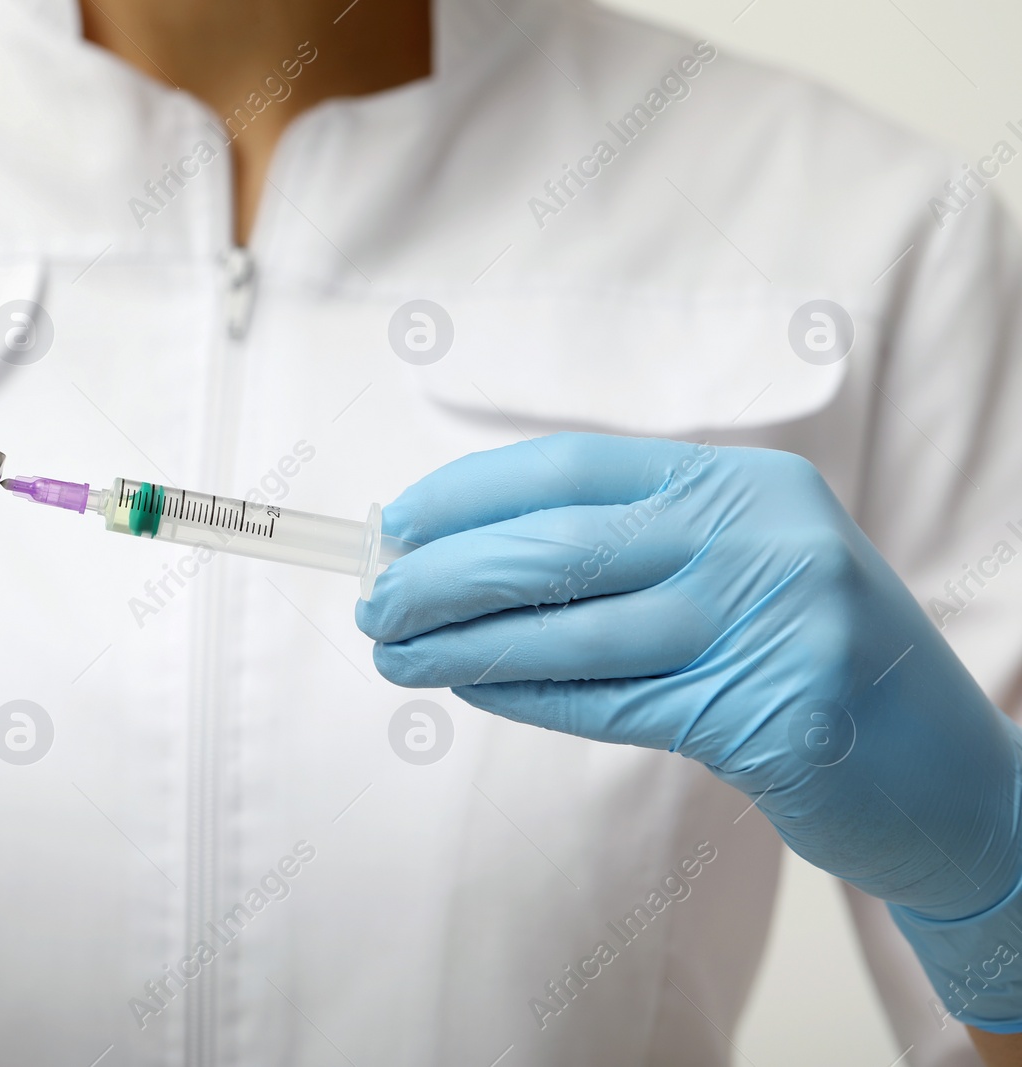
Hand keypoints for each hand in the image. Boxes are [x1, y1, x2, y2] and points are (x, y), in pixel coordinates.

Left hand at [357, 434, 1021, 1028]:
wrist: (944, 773)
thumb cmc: (803, 657)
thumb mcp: (732, 569)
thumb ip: (621, 549)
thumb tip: (458, 550)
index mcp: (742, 482)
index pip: (570, 468)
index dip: (468, 496)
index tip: (395, 527)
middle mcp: (762, 537)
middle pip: (559, 544)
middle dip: (445, 575)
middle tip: (374, 605)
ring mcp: (776, 624)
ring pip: (572, 628)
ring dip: (462, 645)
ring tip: (394, 656)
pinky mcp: (774, 715)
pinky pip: (610, 701)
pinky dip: (524, 694)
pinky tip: (468, 687)